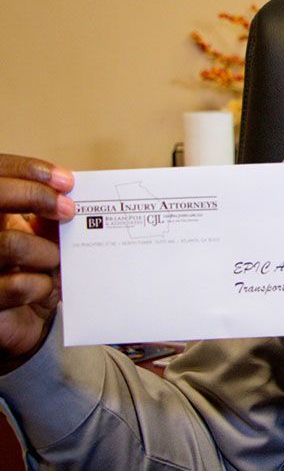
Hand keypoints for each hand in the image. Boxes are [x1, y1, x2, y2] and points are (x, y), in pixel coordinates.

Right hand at [0, 154, 74, 372]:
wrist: (20, 319)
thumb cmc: (29, 269)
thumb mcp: (39, 236)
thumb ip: (46, 213)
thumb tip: (67, 188)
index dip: (25, 170)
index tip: (66, 181)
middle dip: (35, 197)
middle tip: (68, 210)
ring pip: (9, 244)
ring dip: (46, 252)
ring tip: (56, 261)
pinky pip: (16, 286)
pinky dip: (42, 285)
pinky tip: (45, 287)